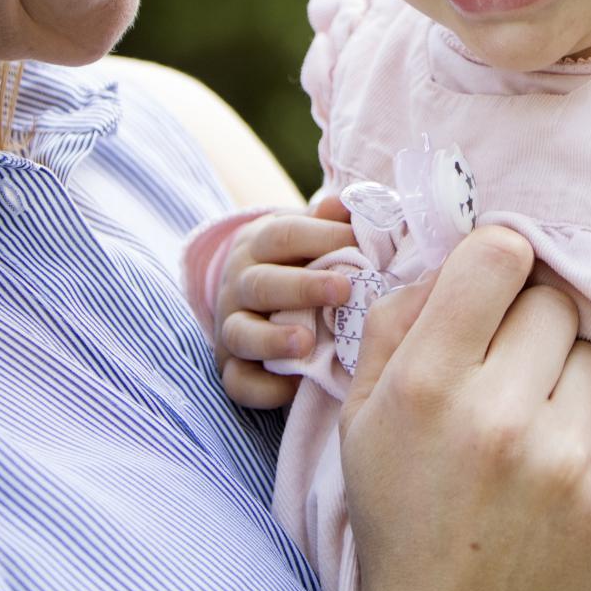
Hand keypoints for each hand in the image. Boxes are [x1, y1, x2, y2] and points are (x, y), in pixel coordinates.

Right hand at [212, 195, 352, 407]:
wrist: (254, 295)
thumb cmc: (299, 262)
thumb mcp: (309, 234)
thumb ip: (330, 220)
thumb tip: (348, 202)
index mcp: (259, 245)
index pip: (284, 234)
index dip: (322, 237)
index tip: (359, 245)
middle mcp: (238, 284)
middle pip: (262, 283)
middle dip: (303, 287)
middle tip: (344, 290)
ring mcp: (231, 327)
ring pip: (242, 333)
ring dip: (273, 339)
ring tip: (306, 343)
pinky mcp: (231, 367)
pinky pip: (238, 382)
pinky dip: (262, 389)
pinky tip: (292, 387)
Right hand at [334, 226, 590, 590]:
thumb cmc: (403, 519)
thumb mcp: (363, 419)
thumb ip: (396, 323)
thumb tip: (455, 254)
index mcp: (428, 385)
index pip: (499, 256)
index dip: (498, 260)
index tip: (493, 285)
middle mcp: (501, 416)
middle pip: (552, 302)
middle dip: (529, 325)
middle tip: (506, 369)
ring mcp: (566, 459)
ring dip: (567, 378)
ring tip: (532, 425)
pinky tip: (560, 465)